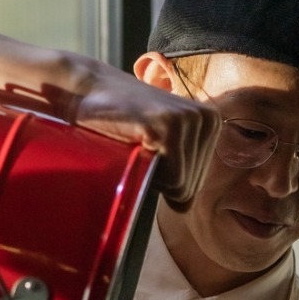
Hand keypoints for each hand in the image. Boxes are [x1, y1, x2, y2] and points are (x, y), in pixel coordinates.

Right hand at [68, 69, 217, 209]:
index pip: (196, 185)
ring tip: (137, 145)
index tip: (148, 153)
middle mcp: (207, 119)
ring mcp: (190, 120)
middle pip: (191, 188)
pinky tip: (135, 145)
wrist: (87, 91)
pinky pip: (173, 179)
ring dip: (152, 177)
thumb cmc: (120, 124)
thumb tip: (186, 208)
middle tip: (140, 150)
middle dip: (160, 181)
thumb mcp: (163, 146)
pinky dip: (149, 174)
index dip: (164, 182)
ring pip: (182, 187)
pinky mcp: (171, 125)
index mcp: (211, 123)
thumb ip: (181, 171)